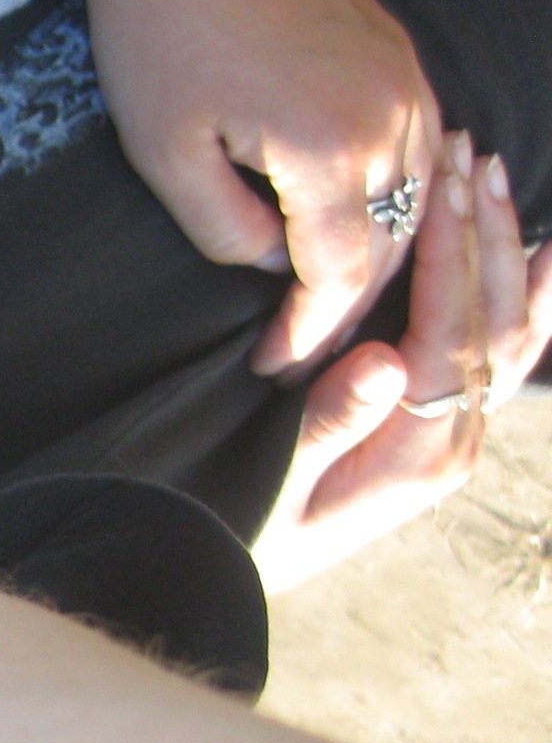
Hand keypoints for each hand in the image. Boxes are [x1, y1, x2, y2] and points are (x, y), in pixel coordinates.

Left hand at [78, 0, 438, 378]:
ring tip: (323, 297)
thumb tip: (273, 263)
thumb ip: (225, 230)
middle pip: (391, 241)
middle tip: (299, 351)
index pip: (342, 277)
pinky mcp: (392, 43)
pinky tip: (352, 216)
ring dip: (375, 250)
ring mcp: (402, 71)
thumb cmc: (155, 32)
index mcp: (334, 150)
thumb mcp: (167, 155)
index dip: (308, 334)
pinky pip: (414, 140)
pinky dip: (389, 191)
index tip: (272, 370)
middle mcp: (391, 112)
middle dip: (347, 306)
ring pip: (413, 192)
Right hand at [251, 137, 551, 594]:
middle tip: (467, 158)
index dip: (449, 262)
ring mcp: (456, 437)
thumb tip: (386, 363)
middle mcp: (454, 444)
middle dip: (484, 237)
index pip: (449, 337)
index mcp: (418, 456)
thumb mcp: (271, 489)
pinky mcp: (443, 429)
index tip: (438, 192)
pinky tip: (539, 250)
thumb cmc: (236, 535)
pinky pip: (501, 352)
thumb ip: (331, 428)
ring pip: (511, 332)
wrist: (222, 584)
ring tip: (488, 173)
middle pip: (496, 324)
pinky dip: (524, 296)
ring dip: (505, 250)